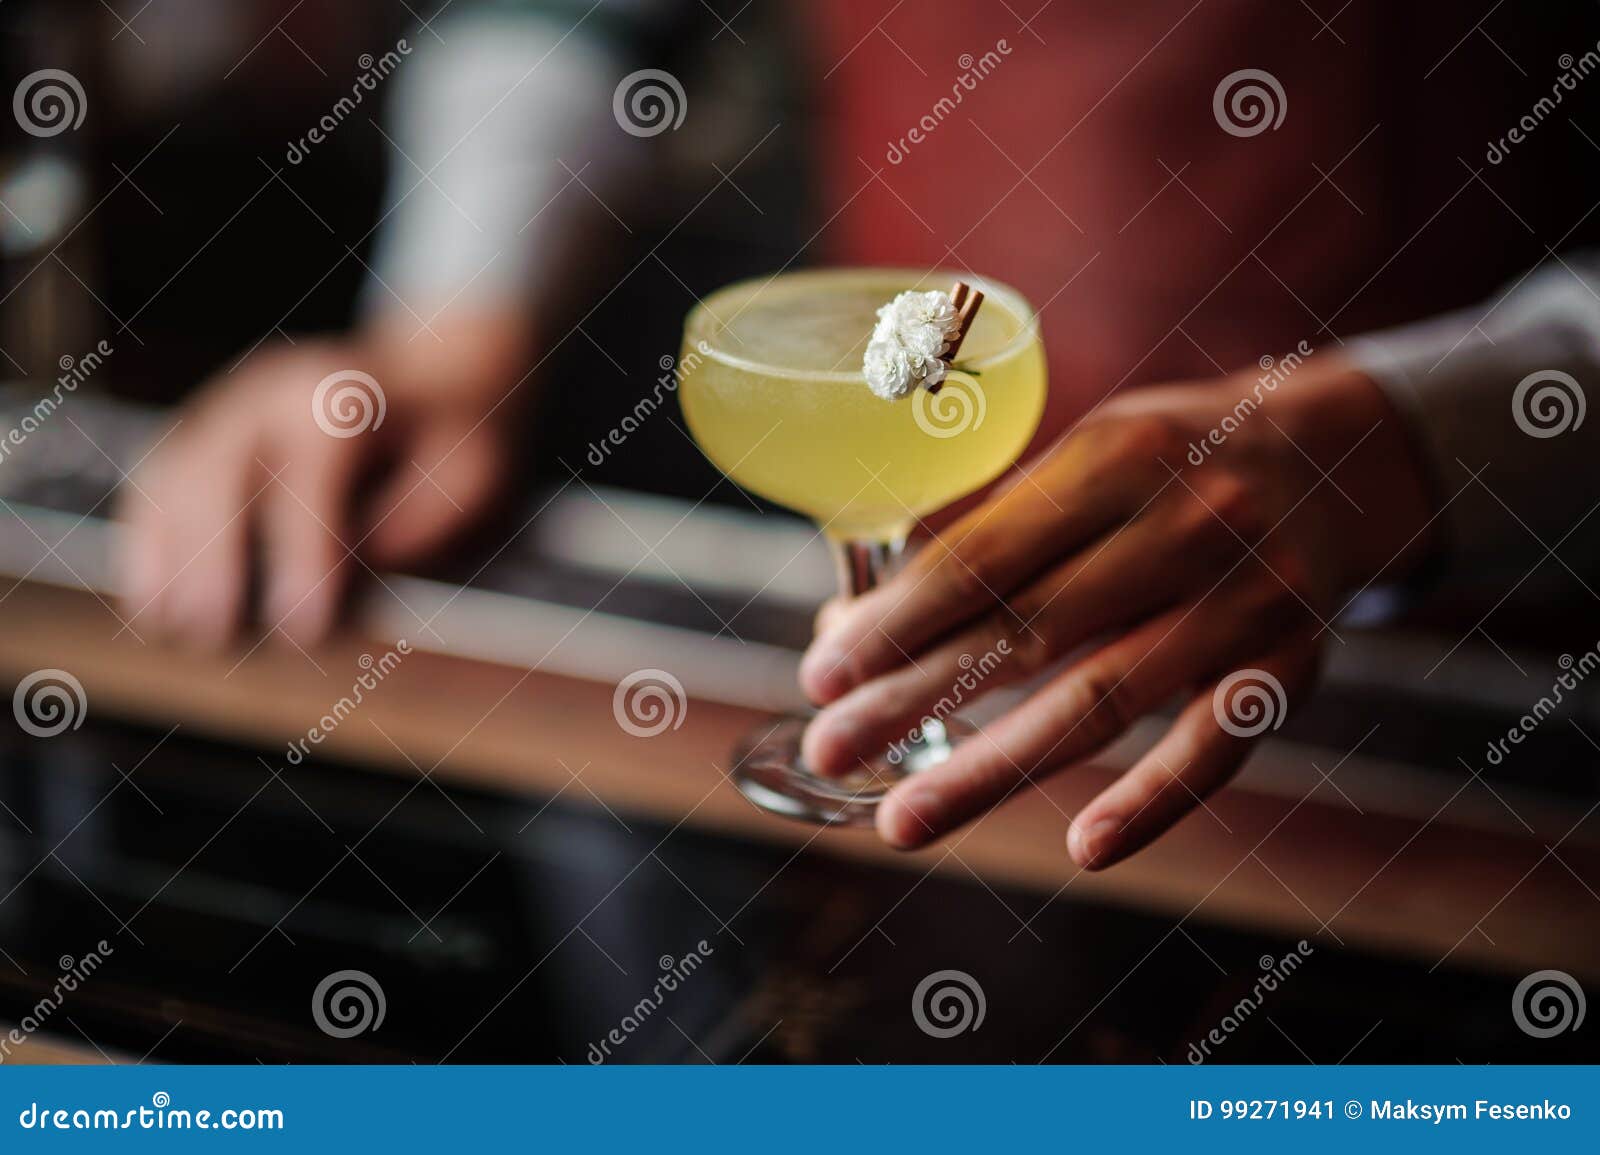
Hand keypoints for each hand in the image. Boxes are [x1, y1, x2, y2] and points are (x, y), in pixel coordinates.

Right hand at [117, 324, 522, 647]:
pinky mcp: (203, 425)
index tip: (303, 629)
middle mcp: (273, 390)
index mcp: (346, 398)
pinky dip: (146, 538)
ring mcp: (228, 402)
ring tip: (172, 629)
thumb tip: (351, 574)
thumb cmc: (456, 437)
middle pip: (221, 470)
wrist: (432, 370)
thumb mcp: (470, 479)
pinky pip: (159, 478)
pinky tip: (148, 598)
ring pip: (175, 473)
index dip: (304, 557)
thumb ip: (415, 523)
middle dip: (213, 560)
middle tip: (218, 637)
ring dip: (165, 555)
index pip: (312, 476)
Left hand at [798, 358, 1435, 867]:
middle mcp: (1187, 522)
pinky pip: (1218, 744)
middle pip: (1029, 630)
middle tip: (830, 747)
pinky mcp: (1295, 665)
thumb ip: (983, 533)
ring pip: (1104, 698)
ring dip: (993, 767)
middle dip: (915, 696)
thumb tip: (852, 624)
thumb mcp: (1087, 457)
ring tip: (903, 820)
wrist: (1343, 457)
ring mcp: (1248, 599)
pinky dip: (1154, 799)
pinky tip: (1084, 846)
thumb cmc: (1173, 461)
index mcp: (1116, 456)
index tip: (823, 671)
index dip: (899, 619)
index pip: (987, 552)